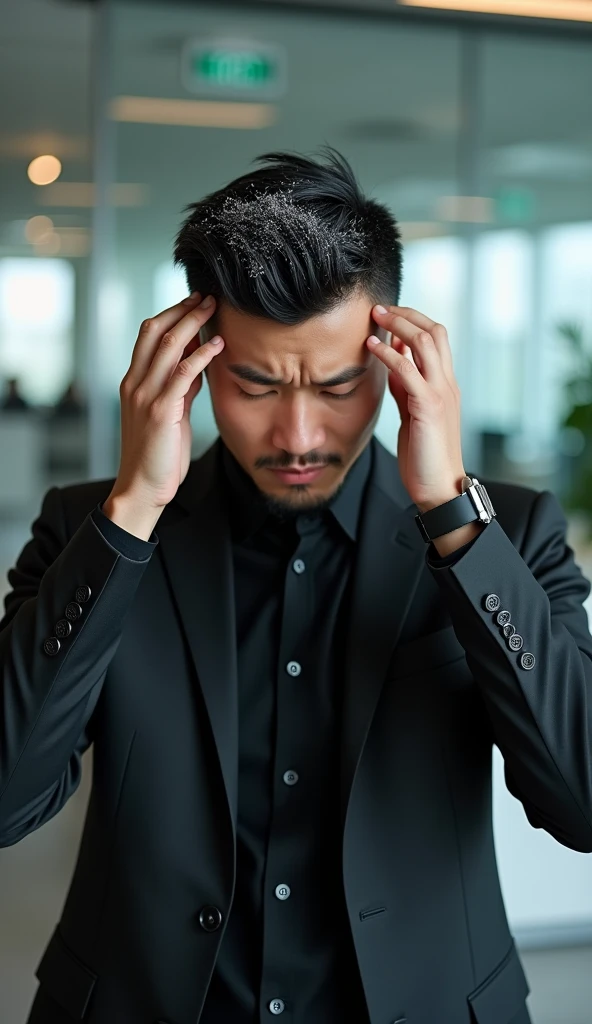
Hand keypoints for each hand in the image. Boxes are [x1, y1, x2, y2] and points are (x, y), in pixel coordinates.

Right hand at [109, 292, 223, 511]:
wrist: (142, 488)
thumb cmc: (159, 455)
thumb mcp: (171, 414)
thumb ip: (181, 387)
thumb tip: (198, 362)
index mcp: (133, 382)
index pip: (148, 335)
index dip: (171, 314)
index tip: (194, 302)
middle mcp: (134, 383)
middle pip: (154, 331)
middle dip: (181, 309)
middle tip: (206, 296)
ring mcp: (145, 396)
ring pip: (168, 346)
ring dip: (193, 323)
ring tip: (213, 309)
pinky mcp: (160, 411)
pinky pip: (183, 373)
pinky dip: (202, 355)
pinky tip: (218, 345)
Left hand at [367, 305, 465, 513]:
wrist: (439, 487)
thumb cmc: (425, 455)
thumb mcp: (413, 413)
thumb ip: (406, 387)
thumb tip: (394, 363)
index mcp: (445, 384)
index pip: (437, 338)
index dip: (413, 321)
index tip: (389, 315)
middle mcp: (447, 383)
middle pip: (435, 331)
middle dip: (407, 314)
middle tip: (379, 308)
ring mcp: (440, 393)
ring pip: (425, 342)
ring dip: (398, 324)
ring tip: (375, 316)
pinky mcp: (428, 407)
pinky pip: (407, 370)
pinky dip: (388, 354)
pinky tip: (371, 347)